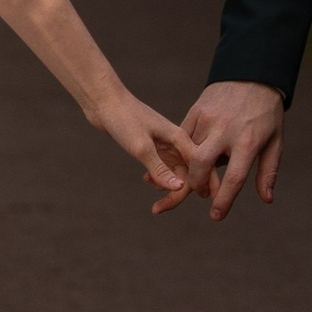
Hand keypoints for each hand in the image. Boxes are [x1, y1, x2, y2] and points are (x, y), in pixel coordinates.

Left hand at [87, 83, 211, 214]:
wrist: (104, 101)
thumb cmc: (124, 119)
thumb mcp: (141, 147)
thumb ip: (160, 169)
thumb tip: (179, 188)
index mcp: (179, 138)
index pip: (201, 165)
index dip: (205, 185)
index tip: (206, 204)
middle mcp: (176, 141)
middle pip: (188, 172)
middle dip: (179, 193)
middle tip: (159, 209)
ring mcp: (165, 144)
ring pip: (176, 172)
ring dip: (167, 187)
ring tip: (153, 201)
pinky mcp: (153, 146)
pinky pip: (164, 167)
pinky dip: (158, 177)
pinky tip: (146, 180)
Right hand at [183, 80, 285, 221]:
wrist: (253, 74)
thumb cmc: (267, 113)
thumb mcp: (275, 141)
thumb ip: (268, 171)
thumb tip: (266, 198)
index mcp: (247, 141)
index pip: (233, 178)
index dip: (224, 201)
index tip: (216, 216)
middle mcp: (225, 131)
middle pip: (201, 165)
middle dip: (196, 185)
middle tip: (203, 193)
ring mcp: (207, 119)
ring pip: (188, 152)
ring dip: (189, 169)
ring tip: (197, 176)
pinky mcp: (196, 111)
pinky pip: (183, 137)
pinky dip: (182, 152)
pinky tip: (187, 158)